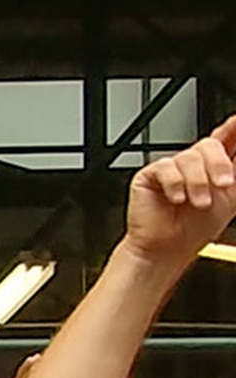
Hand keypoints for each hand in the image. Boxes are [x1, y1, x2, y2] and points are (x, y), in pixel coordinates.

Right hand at [124, 116, 235, 274]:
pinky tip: (177, 199)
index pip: (228, 138)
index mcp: (215, 166)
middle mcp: (194, 164)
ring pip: (189, 157)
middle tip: (223, 184)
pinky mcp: (150, 175)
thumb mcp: (232, 197)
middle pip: (210, 144)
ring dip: (198, 183)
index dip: (234, 127)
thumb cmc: (195, 229)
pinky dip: (175, 185)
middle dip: (219, 164)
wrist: (167, 250)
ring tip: (198, 203)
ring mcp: (172, 167)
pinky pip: (166, 168)